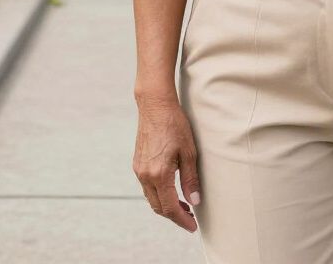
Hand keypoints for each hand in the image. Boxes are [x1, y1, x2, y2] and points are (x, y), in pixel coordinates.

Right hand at [133, 98, 200, 232]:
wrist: (155, 105)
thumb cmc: (174, 124)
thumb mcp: (188, 152)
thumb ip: (190, 179)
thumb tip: (194, 201)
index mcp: (159, 174)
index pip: (170, 207)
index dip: (182, 219)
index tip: (193, 226)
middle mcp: (145, 175)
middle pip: (158, 207)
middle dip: (174, 215)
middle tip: (190, 217)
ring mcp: (139, 169)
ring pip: (151, 198)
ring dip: (166, 205)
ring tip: (183, 204)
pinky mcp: (138, 163)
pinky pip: (147, 187)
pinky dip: (159, 194)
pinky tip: (171, 189)